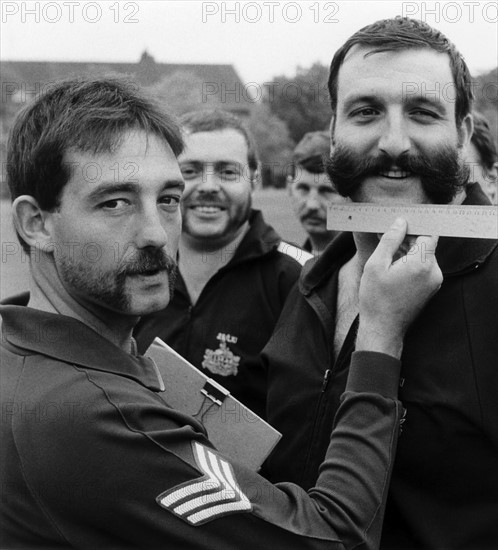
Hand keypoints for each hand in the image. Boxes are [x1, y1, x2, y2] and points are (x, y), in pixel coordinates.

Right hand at [356, 218, 442, 358]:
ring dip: (408, 251)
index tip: (399, 224)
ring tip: (386, 254)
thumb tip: (400, 222)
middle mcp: (434, 272)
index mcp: (421, 264)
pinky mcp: (430, 289)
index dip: (415, 225)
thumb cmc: (376, 298)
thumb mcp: (376, 265)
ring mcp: (434, 282)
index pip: (428, 233)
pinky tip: (392, 267)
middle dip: (407, 238)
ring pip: (424, 256)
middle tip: (385, 237)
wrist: (382, 329)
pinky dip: (410, 263)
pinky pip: (424, 268)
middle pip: (426, 244)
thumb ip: (390, 240)